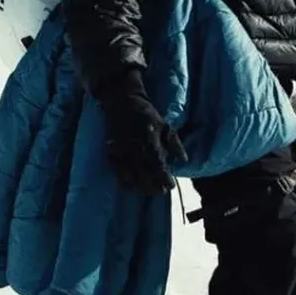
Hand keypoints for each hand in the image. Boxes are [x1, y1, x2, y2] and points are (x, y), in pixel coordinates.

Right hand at [98, 77, 186, 194]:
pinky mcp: (111, 152)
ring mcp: (122, 152)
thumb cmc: (147, 114)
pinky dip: (123, 182)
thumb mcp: (166, 125)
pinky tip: (130, 188)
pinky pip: (116, 172)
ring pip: (131, 176)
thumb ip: (175, 144)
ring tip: (148, 192)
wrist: (123, 102)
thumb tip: (183, 160)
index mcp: (150, 142)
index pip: (159, 166)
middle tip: (161, 192)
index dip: (165, 179)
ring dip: (140, 187)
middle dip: (153, 186)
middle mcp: (136, 149)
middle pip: (145, 174)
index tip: (170, 186)